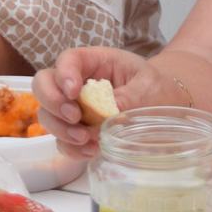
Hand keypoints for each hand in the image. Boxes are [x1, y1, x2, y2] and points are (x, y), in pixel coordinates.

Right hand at [33, 47, 170, 158]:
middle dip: (53, 102)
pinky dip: (70, 148)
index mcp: (95, 62)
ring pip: (48, 115)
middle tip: (75, 116)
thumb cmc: (157, 89)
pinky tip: (89, 151)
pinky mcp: (78, 131)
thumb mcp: (147, 87)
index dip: (64, 74)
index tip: (74, 92)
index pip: (68, 60)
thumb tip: (104, 115)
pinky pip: (61, 140)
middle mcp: (78, 83)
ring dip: (61, 129)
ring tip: (86, 139)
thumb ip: (126, 97)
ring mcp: (75, 108)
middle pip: (44, 84)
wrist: (166, 107)